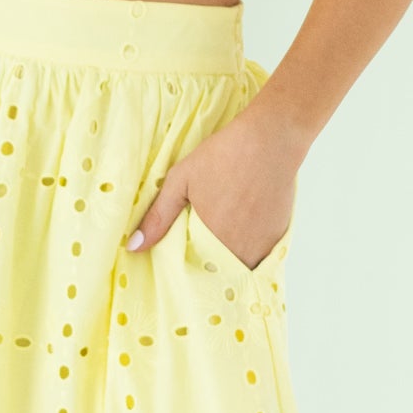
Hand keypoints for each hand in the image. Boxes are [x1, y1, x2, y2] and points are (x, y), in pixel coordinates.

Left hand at [123, 106, 299, 272]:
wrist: (270, 139)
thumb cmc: (224, 156)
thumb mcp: (181, 181)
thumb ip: (158, 217)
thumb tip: (134, 247)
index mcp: (213, 241)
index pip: (198, 273)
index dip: (190, 269)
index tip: (182, 261)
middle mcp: (241, 250)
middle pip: (221, 272)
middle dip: (210, 267)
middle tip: (200, 249)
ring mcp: (263, 244)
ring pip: (242, 265)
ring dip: (231, 260)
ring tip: (222, 237)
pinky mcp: (279, 235)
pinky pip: (261, 255)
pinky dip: (250, 249)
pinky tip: (243, 227)